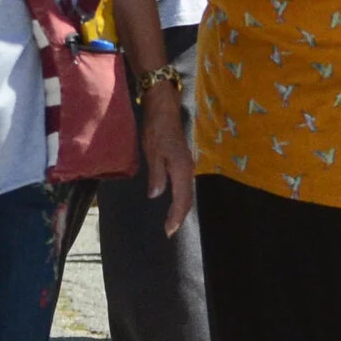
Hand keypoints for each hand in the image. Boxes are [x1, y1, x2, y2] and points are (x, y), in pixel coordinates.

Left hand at [140, 87, 195, 235]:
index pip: (181, 199)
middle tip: (169, 231)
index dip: (175, 216)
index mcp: (181, 169)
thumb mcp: (153, 152)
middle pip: (187, 198)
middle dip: (179, 216)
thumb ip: (157, 174)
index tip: (169, 231)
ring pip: (187, 192)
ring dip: (180, 208)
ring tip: (171, 221)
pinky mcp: (183, 162)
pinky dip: (180, 198)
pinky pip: (184, 185)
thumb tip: (156, 195)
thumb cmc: (156, 129)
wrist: (164, 109)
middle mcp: (188, 169)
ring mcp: (187, 165)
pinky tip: (173, 201)